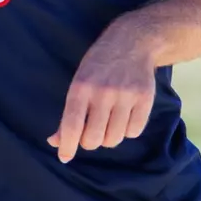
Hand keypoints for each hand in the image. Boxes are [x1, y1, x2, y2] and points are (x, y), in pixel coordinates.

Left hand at [49, 18, 157, 163]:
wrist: (131, 43)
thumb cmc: (97, 68)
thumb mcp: (77, 84)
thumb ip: (67, 115)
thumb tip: (55, 142)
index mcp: (80, 88)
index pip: (71, 125)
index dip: (66, 145)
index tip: (64, 157)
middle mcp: (102, 92)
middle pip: (93, 138)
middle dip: (89, 142)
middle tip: (90, 133)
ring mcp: (126, 95)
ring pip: (114, 139)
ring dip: (108, 137)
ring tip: (108, 122)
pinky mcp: (145, 99)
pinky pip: (134, 132)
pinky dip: (127, 131)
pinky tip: (124, 116)